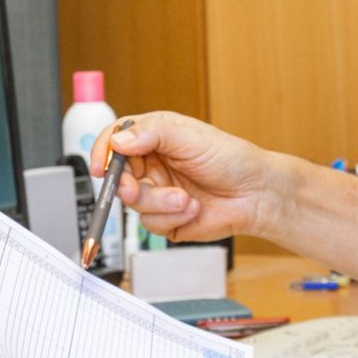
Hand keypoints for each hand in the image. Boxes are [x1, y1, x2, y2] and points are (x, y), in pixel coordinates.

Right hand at [89, 111, 270, 241]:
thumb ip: (153, 133)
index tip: (101, 167)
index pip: (115, 141)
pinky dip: (172, 217)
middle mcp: (152, 165)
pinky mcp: (167, 218)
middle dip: (126, 186)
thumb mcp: (191, 137)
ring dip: (159, 203)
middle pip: (118, 177)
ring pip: (133, 204)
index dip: (103, 152)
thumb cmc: (231, 159)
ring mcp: (158, 193)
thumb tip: (119, 140)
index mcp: (154, 139)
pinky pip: (151, 223)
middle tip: (134, 188)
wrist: (257, 194)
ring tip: (186, 198)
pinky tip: (193, 208)